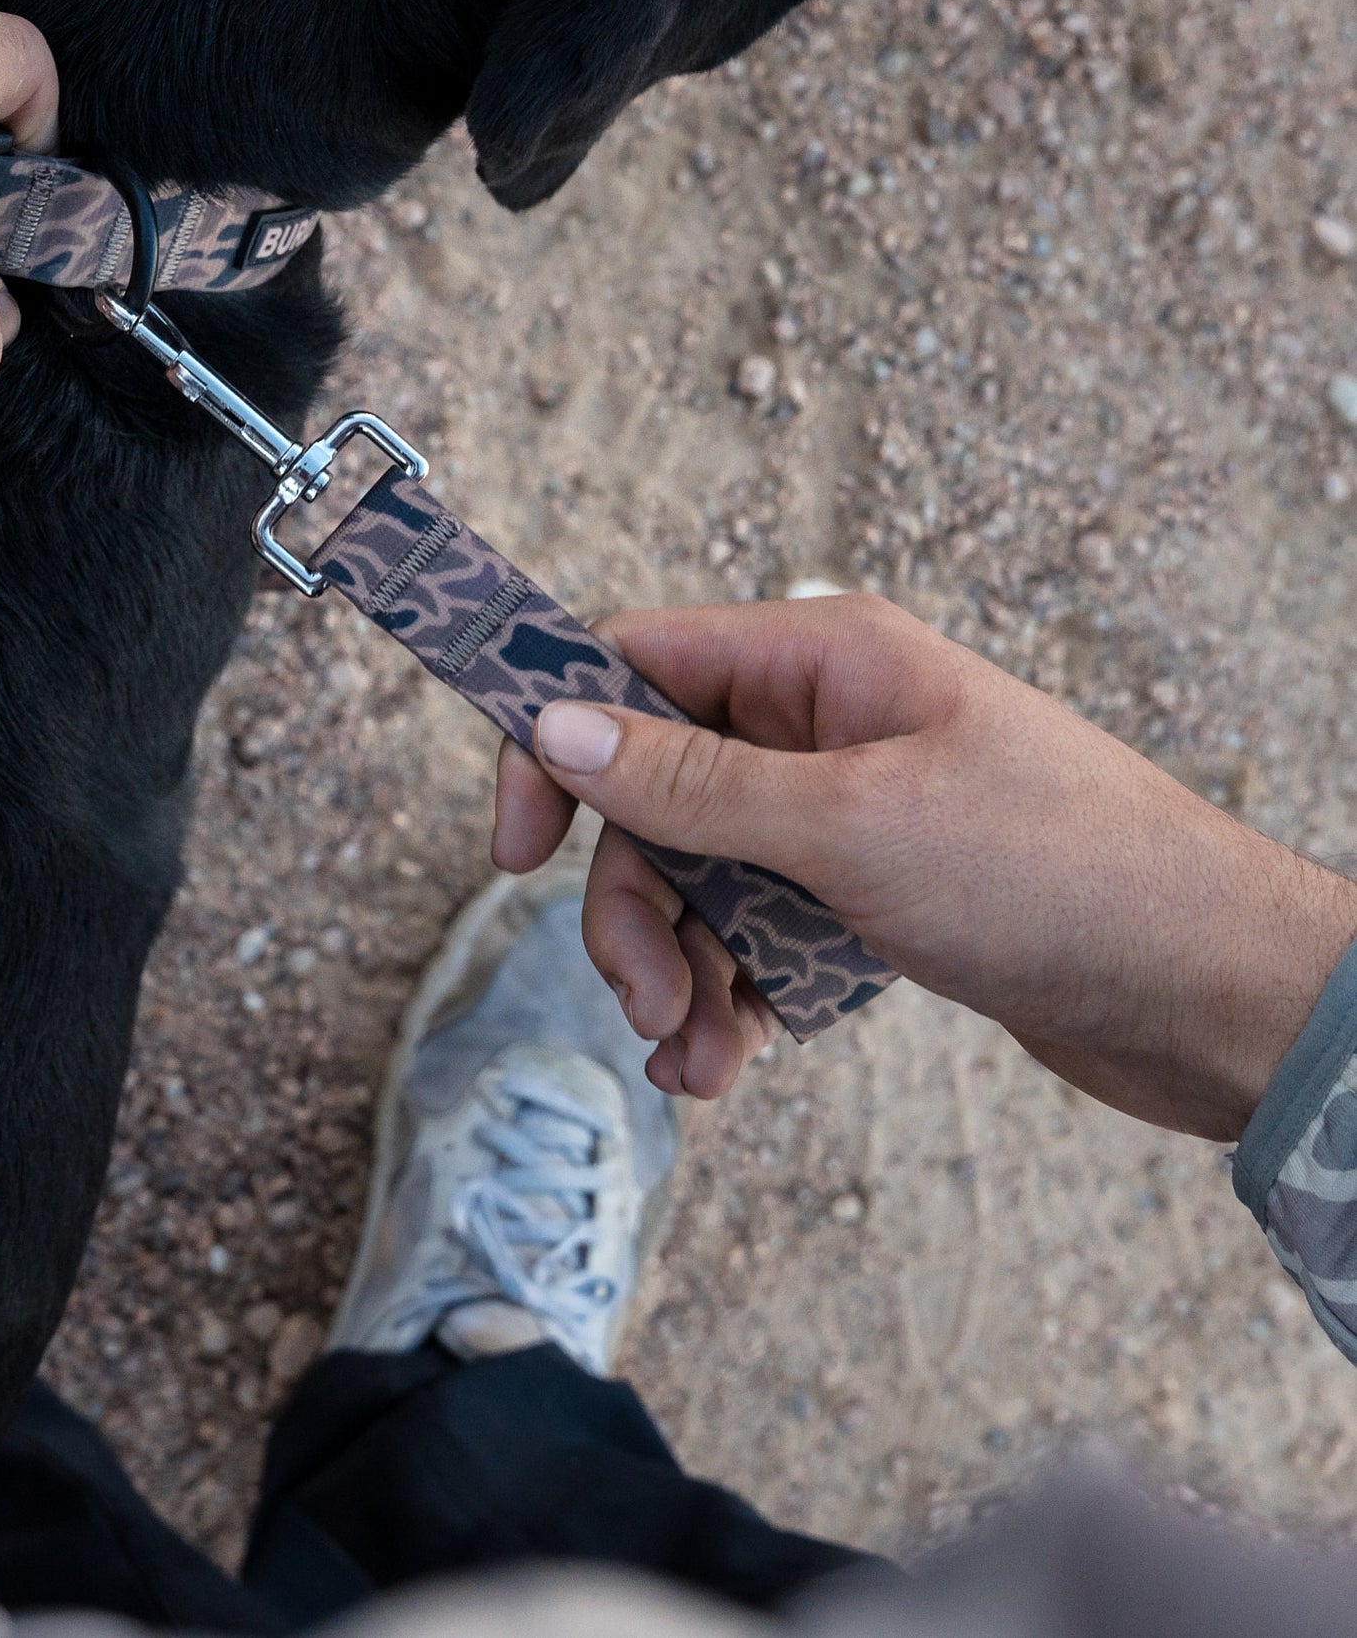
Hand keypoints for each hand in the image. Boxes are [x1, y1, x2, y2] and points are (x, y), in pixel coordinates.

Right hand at [493, 594, 1356, 1137]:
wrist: (1209, 994)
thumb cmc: (1055, 873)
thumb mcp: (849, 824)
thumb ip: (690, 781)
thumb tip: (554, 724)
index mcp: (820, 662)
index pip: (633, 662)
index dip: (555, 740)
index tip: (512, 846)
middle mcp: (823, 725)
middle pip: (656, 796)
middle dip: (633, 904)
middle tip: (641, 998)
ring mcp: (847, 811)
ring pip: (700, 876)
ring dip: (678, 968)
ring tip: (697, 1057)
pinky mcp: (870, 892)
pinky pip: (758, 930)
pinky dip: (733, 994)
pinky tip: (734, 1059)